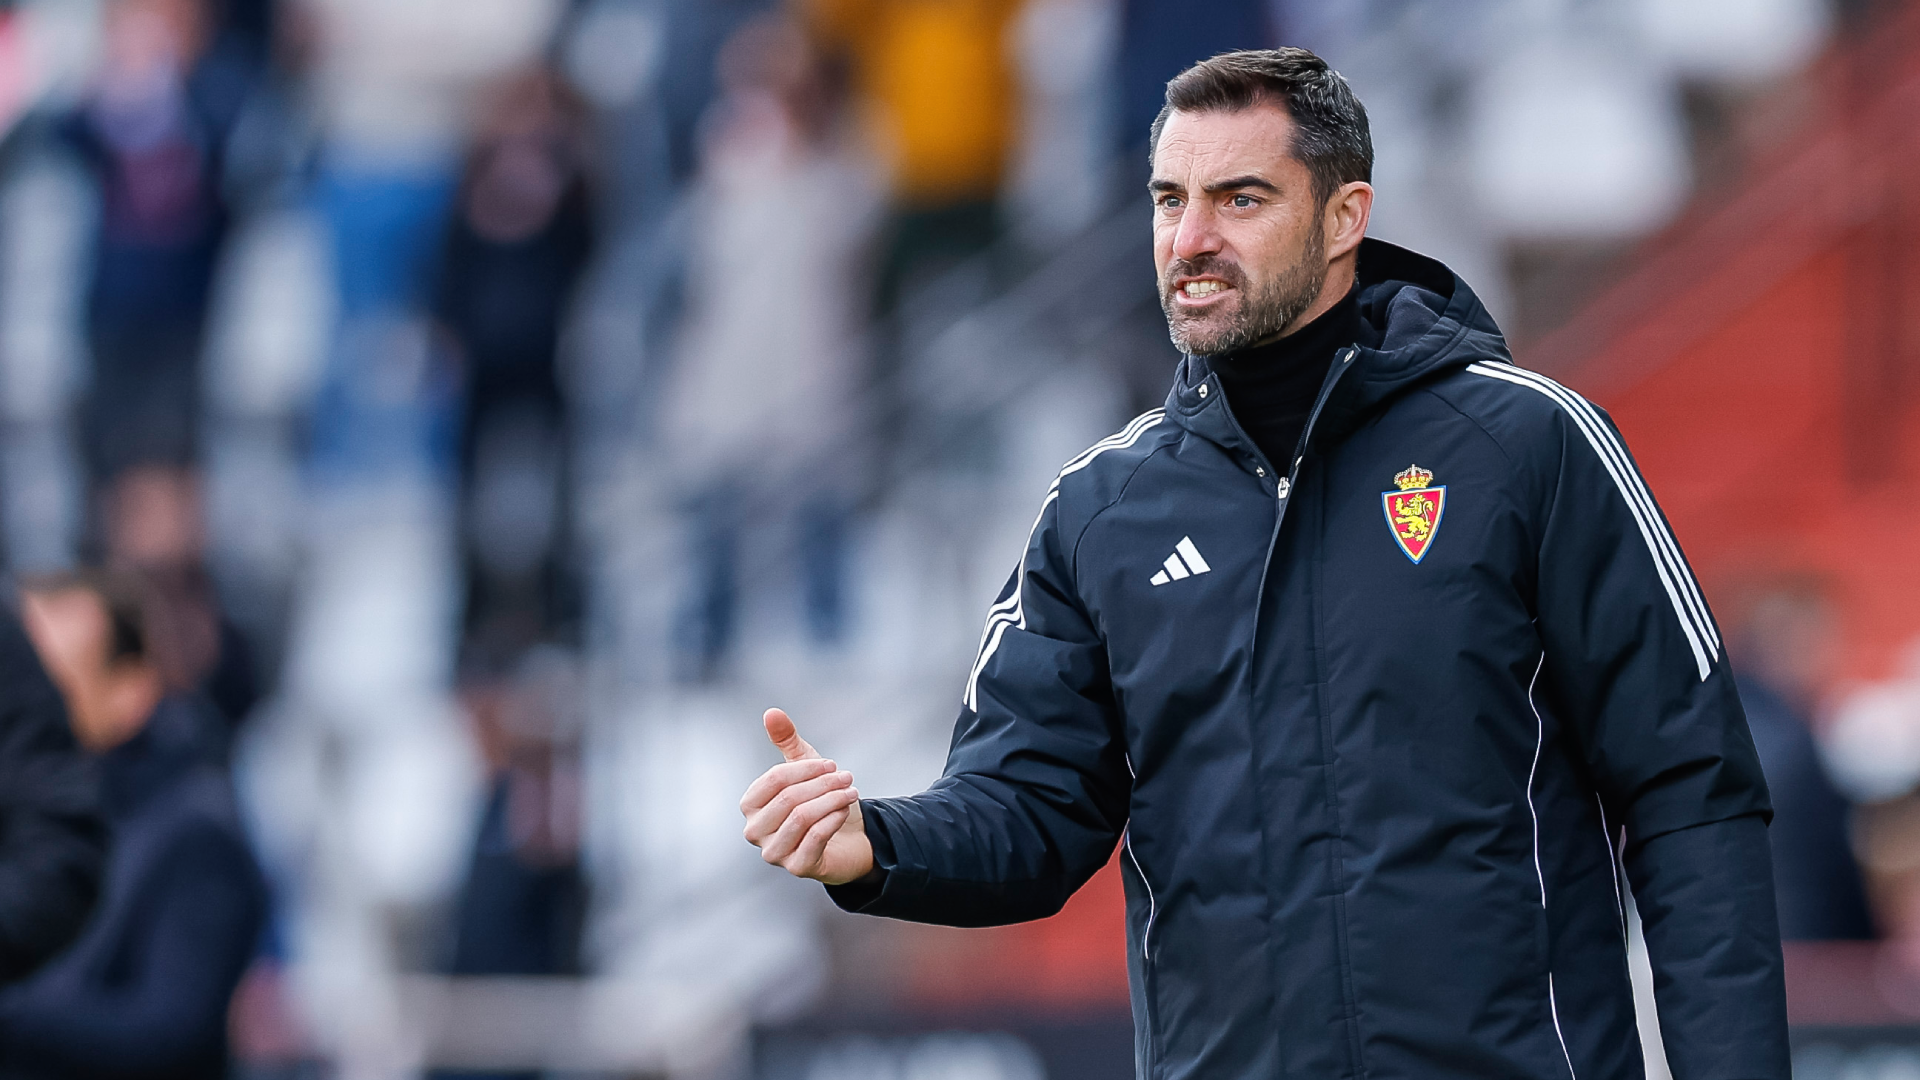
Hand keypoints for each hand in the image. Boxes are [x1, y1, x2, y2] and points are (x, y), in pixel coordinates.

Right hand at [740, 708, 874, 884]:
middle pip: (788, 799)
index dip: (805, 769)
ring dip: (831, 801)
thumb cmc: (819, 802)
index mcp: (751, 805)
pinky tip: (844, 811)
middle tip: (847, 777)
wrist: (846, 839)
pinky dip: (833, 820)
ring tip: (851, 792)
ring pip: (801, 818)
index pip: (773, 780)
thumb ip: (787, 741)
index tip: (831, 764)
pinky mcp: (797, 868)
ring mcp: (774, 853)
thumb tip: (771, 712)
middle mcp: (755, 831)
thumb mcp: (805, 768)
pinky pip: (814, 839)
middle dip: (822, 785)